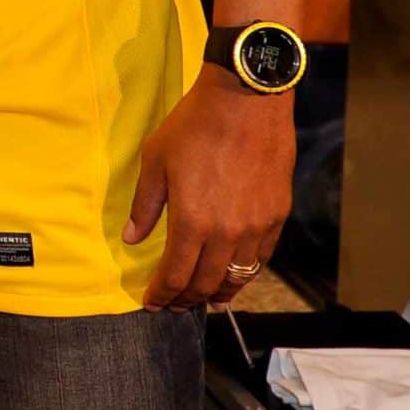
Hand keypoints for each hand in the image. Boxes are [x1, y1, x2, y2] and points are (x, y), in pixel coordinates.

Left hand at [124, 68, 293, 309]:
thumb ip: (145, 206)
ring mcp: (256, 226)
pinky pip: (262, 256)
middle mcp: (227, 233)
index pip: (176, 274)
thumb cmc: (193, 127)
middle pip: (207, 282)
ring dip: (220, 291)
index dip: (163, 293)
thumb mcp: (155, 162)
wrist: (245, 103)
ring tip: (207, 300)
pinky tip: (236, 273)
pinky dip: (246, 272)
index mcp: (192, 222)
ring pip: (238, 275)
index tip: (153, 303)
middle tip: (176, 306)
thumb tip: (132, 239)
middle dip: (188, 298)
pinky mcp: (277, 215)